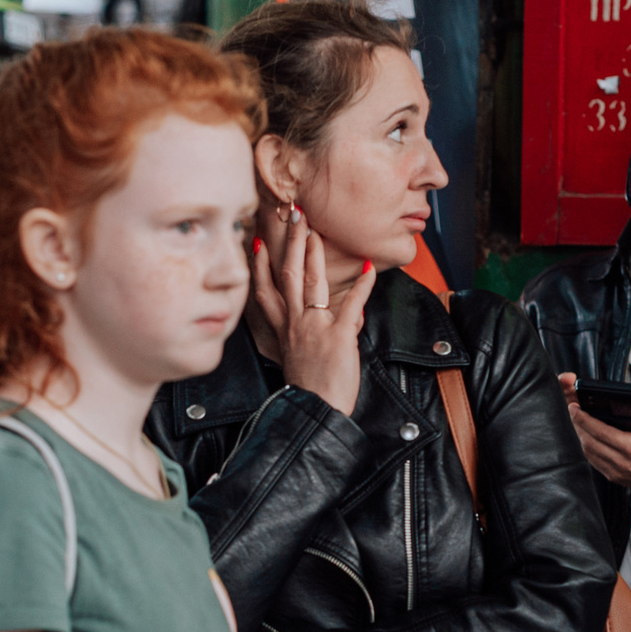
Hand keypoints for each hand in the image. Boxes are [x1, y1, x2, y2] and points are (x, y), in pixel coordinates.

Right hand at [251, 209, 375, 414]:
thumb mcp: (310, 359)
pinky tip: (369, 268)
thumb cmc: (312, 391)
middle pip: (288, 276)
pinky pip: (350, 305)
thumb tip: (353, 318)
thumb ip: (331, 333)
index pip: (267, 291)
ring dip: (314, 254)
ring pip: (310, 282)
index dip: (262, 266)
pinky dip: (362, 286)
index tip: (261, 243)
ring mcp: (314, 327)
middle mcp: (296, 324)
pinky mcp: (337, 336)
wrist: (315, 413)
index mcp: (285, 330)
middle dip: (291, 244)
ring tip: (317, 231)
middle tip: (294, 218)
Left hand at [560, 374, 630, 494]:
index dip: (583, 418)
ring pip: (588, 451)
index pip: (600, 432)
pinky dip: (587, 446)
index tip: (574, 406)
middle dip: (577, 423)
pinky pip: (593, 460)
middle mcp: (621, 462)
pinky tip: (587, 436)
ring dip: (580, 434)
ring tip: (578, 419)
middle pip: (588, 441)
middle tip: (573, 407)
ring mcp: (616, 472)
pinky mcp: (614, 476)